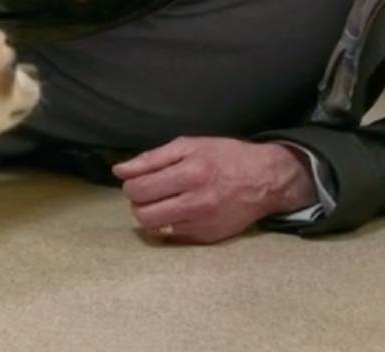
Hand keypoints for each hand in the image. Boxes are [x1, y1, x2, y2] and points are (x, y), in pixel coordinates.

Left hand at [112, 137, 315, 244]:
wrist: (265, 180)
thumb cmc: (225, 157)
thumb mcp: (190, 145)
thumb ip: (152, 159)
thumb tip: (120, 171)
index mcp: (191, 172)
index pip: (140, 188)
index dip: (130, 185)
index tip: (136, 180)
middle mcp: (197, 201)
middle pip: (143, 213)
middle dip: (137, 202)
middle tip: (146, 193)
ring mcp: (203, 223)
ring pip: (155, 227)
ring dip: (149, 215)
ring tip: (159, 202)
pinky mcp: (208, 237)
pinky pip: (172, 235)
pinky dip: (168, 223)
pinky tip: (177, 211)